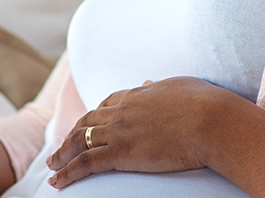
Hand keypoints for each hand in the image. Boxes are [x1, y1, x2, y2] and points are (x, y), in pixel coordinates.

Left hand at [44, 77, 245, 188]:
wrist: (212, 121)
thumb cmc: (207, 105)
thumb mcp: (181, 87)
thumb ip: (161, 88)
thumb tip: (149, 83)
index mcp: (139, 94)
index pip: (109, 102)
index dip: (96, 114)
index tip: (89, 123)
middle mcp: (124, 110)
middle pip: (88, 121)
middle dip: (71, 134)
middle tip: (61, 146)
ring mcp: (120, 131)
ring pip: (80, 141)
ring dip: (62, 154)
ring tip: (52, 165)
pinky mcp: (121, 152)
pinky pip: (85, 162)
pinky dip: (67, 171)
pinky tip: (57, 181)